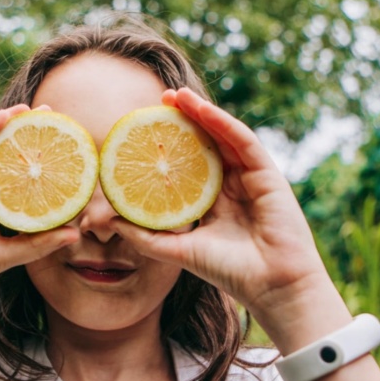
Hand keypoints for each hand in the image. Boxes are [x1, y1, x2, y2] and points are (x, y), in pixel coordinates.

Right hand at [0, 105, 79, 314]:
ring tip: (31, 109)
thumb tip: (75, 233)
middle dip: (24, 136)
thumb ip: (37, 243)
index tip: (61, 149)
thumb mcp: (6, 255)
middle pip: (2, 157)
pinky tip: (4, 117)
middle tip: (52, 117)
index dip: (35, 162)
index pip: (15, 179)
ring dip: (6, 124)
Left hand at [108, 88, 333, 311]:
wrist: (271, 286)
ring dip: (199, 112)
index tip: (142, 127)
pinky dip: (221, 122)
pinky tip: (200, 108)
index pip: (188, 164)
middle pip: (204, 143)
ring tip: (174, 94)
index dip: (168, 144)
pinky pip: (241, 140)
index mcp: (212, 201)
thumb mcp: (177, 251)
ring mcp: (250, 177)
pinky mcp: (266, 173)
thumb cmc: (230, 272)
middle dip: (182, 119)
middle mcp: (232, 185)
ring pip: (222, 135)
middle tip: (157, 100)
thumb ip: (145, 236)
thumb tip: (108, 220)